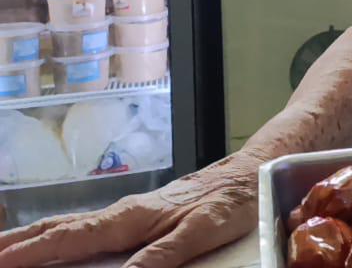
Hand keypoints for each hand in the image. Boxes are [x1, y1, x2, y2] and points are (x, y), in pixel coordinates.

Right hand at [0, 149, 263, 267]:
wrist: (250, 172)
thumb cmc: (228, 201)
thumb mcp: (199, 232)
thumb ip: (160, 256)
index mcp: (129, 219)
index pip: (67, 239)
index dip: (30, 254)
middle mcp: (121, 214)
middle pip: (56, 230)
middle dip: (16, 245)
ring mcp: (127, 215)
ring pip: (68, 228)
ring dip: (31, 241)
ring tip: (4, 251)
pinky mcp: (138, 218)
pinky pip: (87, 230)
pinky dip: (59, 238)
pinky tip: (55, 246)